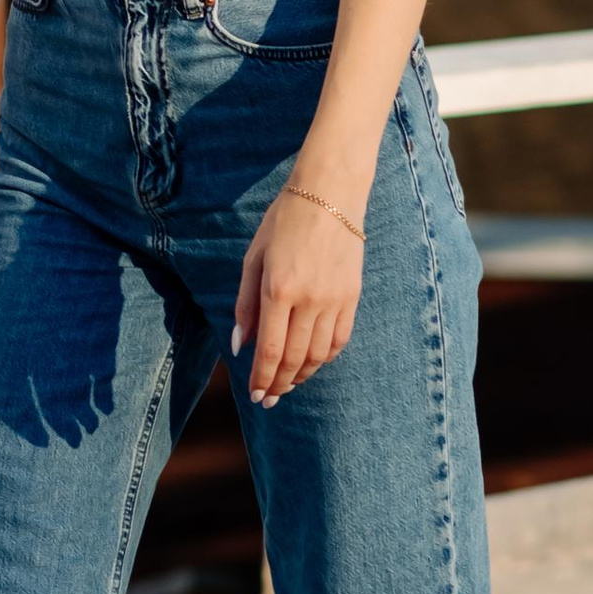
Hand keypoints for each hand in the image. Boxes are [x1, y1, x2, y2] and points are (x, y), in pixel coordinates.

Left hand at [233, 185, 363, 407]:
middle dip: (279, 384)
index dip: (261, 378)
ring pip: (318, 354)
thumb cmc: (283, 222)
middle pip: (294, 358)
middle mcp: (309, 300)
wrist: (329, 195)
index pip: (269, 350)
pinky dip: (324, 358)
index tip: (255, 395)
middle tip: (269, 399)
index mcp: (279, 290)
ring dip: (301, 375)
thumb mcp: (253, 258)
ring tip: (287, 384)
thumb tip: (239, 345)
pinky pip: (339, 340)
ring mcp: (335, 300)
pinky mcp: (353, 297)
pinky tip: (312, 363)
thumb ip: (245, 304)